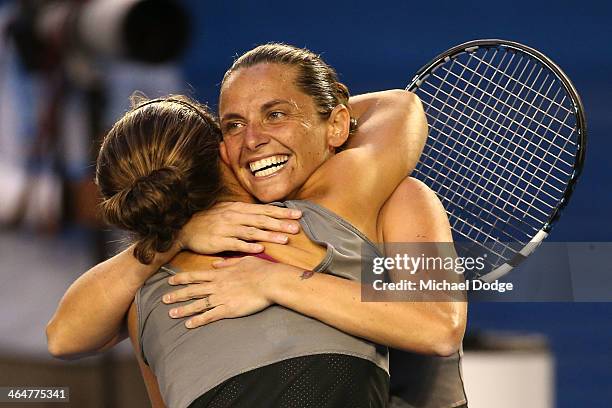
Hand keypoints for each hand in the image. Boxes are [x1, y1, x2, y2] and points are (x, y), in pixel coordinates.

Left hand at [162, 256, 284, 326]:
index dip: (182, 278)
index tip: (170, 280)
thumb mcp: (243, 260)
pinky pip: (210, 316)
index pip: (196, 275)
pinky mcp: (228, 309)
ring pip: (198, 304)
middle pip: (192, 290)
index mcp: (220, 273)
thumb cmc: (261, 270)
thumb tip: (216, 264)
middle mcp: (217, 285)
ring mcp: (221, 298)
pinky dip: (198, 320)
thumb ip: (228, 262)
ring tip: (171, 313)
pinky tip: (189, 324)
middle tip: (163, 299)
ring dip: (183, 309)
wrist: (270, 281)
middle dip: (177, 295)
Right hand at [177, 202, 301, 253]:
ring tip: (284, 239)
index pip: (264, 209)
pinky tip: (261, 248)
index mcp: (238, 208)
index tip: (298, 214)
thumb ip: (246, 213)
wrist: (186, 229)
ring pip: (251, 231)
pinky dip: (248, 245)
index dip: (281, 212)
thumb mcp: (228, 211)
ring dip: (269, 235)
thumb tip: (266, 214)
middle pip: (261, 219)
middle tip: (297, 227)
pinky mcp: (219, 241)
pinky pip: (236, 244)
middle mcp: (234, 216)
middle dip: (280, 223)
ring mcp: (226, 228)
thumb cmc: (210, 221)